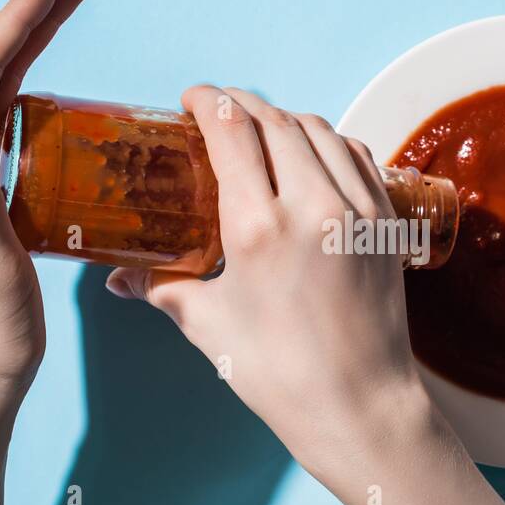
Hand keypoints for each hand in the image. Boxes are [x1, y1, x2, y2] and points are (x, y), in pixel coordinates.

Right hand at [106, 86, 437, 478]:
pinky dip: (329, 142)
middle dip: (240, 105)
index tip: (190, 98)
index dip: (207, 101)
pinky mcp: (385, 222)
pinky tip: (312, 155)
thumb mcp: (207, 325)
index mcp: (256, 227)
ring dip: (285, 119)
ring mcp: (356, 210)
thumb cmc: (278, 373)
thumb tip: (119, 277)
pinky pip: (357, 155)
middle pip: (273, 120)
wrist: (359, 406)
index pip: (231, 129)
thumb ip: (162, 287)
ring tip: (262, 130)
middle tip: (218, 111)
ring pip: (319, 130)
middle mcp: (311, 205)